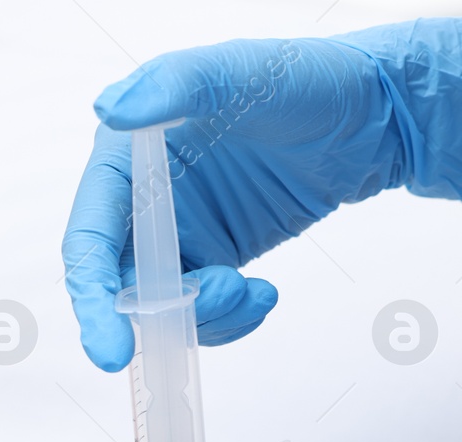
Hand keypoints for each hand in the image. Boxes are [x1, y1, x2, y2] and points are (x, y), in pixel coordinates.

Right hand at [62, 17, 461, 369]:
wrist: (370, 116)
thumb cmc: (302, 78)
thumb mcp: (238, 71)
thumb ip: (173, 86)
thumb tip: (112, 109)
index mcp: (129, 153)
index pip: (91, 236)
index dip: (92, 294)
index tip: (112, 351)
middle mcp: (145, 197)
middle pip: (120, 284)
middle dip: (158, 317)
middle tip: (220, 305)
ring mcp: (181, 232)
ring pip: (164, 308)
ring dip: (204, 318)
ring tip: (252, 294)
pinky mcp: (217, 256)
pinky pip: (204, 310)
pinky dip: (231, 318)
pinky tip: (265, 295)